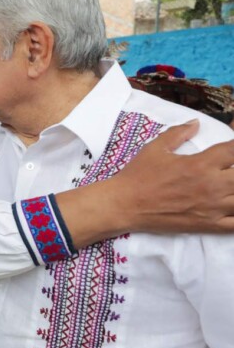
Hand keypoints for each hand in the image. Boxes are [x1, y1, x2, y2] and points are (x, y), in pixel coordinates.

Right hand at [113, 120, 233, 232]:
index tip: (230, 148)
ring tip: (229, 186)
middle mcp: (212, 185)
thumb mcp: (155, 148)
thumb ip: (178, 133)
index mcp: (200, 164)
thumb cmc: (138, 175)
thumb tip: (196, 123)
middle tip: (226, 168)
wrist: (124, 205)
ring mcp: (212, 208)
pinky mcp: (208, 225)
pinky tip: (232, 208)